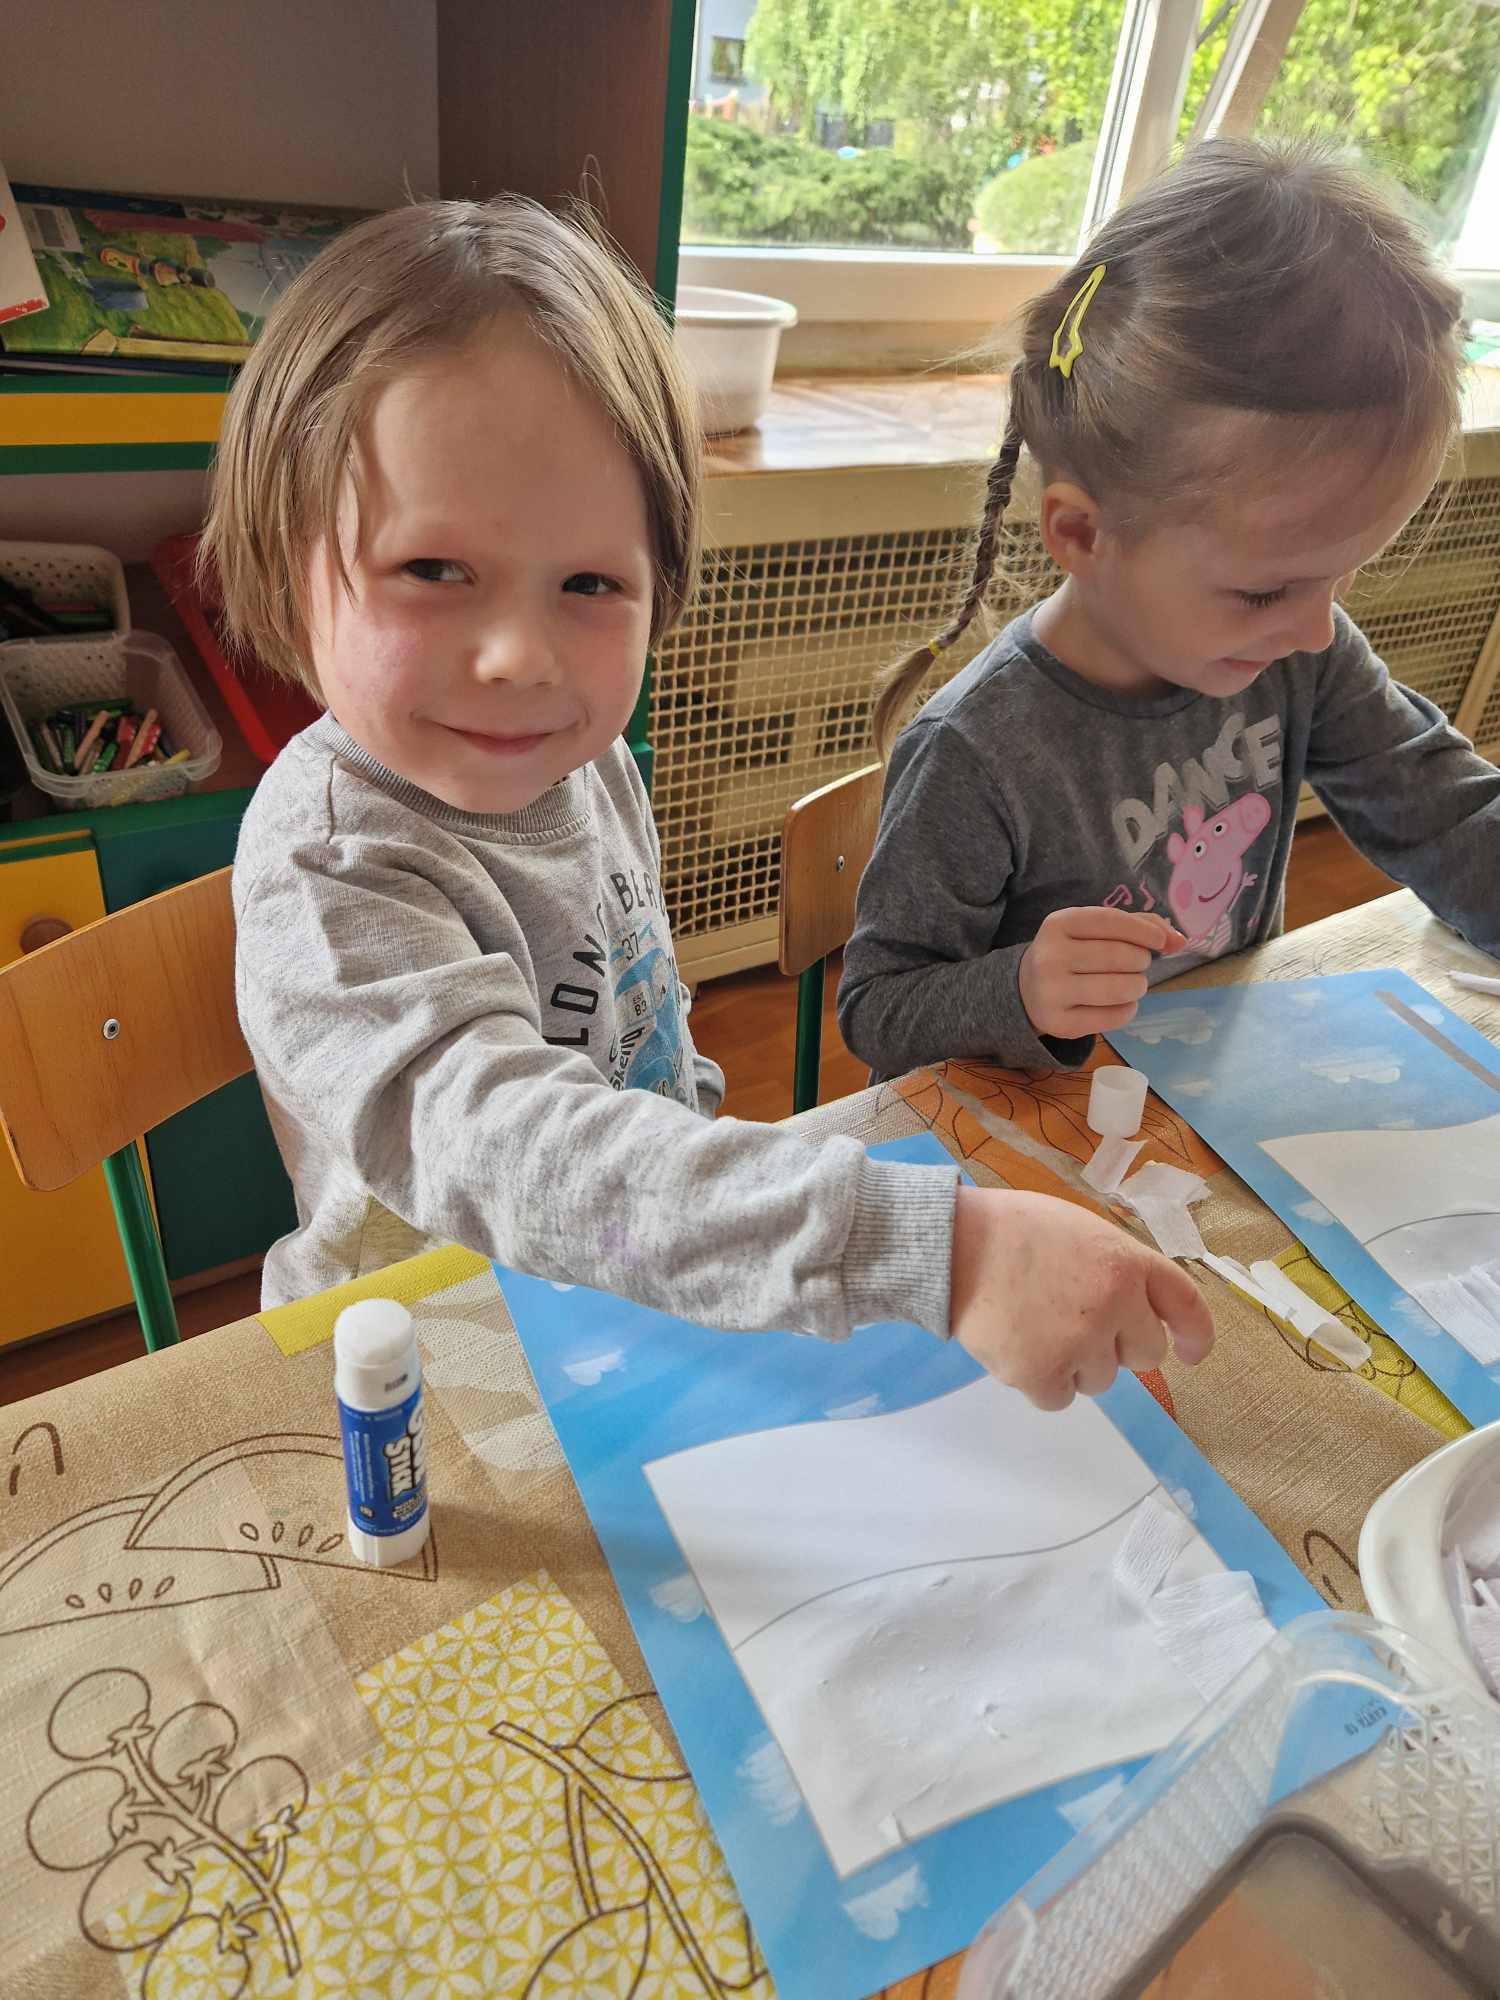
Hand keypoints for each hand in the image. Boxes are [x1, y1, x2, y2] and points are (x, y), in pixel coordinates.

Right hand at [948, 1186, 1213, 1410]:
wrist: (951, 1244)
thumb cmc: (1014, 1230)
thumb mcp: (1082, 1230)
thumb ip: (1118, 1269)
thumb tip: (1137, 1316)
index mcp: (1126, 1262)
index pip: (1185, 1305)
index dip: (1195, 1336)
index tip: (1191, 1354)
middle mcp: (1114, 1304)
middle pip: (1146, 1355)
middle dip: (1118, 1346)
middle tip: (1075, 1323)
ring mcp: (1079, 1341)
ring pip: (1101, 1380)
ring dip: (1074, 1363)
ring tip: (1035, 1325)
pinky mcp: (1040, 1373)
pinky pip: (1059, 1399)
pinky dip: (1041, 1381)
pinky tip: (1017, 1346)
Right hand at [1019, 907, 1184, 1039]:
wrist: (1027, 991)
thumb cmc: (1072, 953)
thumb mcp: (1093, 931)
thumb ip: (1138, 927)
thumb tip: (1179, 940)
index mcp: (1058, 924)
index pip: (1110, 921)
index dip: (1143, 931)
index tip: (1161, 942)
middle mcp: (1050, 956)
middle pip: (1120, 957)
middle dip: (1141, 961)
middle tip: (1138, 965)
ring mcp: (1051, 992)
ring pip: (1120, 988)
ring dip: (1138, 986)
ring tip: (1133, 984)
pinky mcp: (1059, 1023)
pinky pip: (1113, 1017)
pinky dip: (1128, 1010)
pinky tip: (1121, 1004)